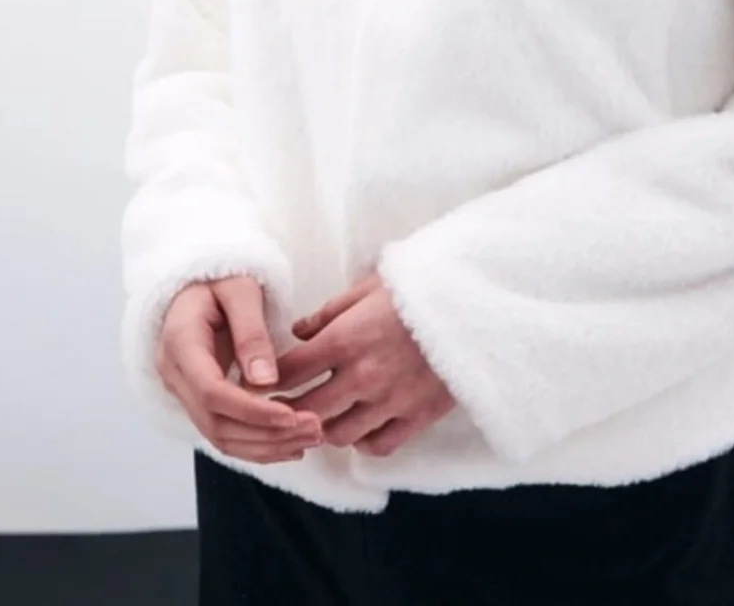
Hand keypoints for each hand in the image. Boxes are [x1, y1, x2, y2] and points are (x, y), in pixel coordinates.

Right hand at [157, 277, 322, 463]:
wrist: (199, 283)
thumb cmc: (221, 278)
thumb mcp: (240, 290)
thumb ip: (251, 332)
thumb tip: (265, 382)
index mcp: (180, 342)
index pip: (212, 393)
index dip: (252, 411)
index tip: (292, 416)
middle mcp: (175, 374)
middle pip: (216, 423)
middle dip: (266, 434)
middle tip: (314, 429)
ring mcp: (183, 390)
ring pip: (219, 436)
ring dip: (265, 446)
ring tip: (310, 438)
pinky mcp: (198, 399)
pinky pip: (223, 432)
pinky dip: (256, 444)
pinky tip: (289, 444)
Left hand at [273, 272, 456, 457]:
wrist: (472, 306)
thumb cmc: (418, 289)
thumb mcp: (368, 287)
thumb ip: (328, 312)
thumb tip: (297, 332)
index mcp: (346, 339)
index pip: (290, 371)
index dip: (269, 379)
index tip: (261, 382)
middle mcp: (362, 375)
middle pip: (306, 410)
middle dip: (287, 410)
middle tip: (280, 407)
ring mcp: (390, 400)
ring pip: (337, 435)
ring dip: (324, 428)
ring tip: (322, 418)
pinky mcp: (416, 416)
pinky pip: (377, 446)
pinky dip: (363, 442)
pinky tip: (360, 426)